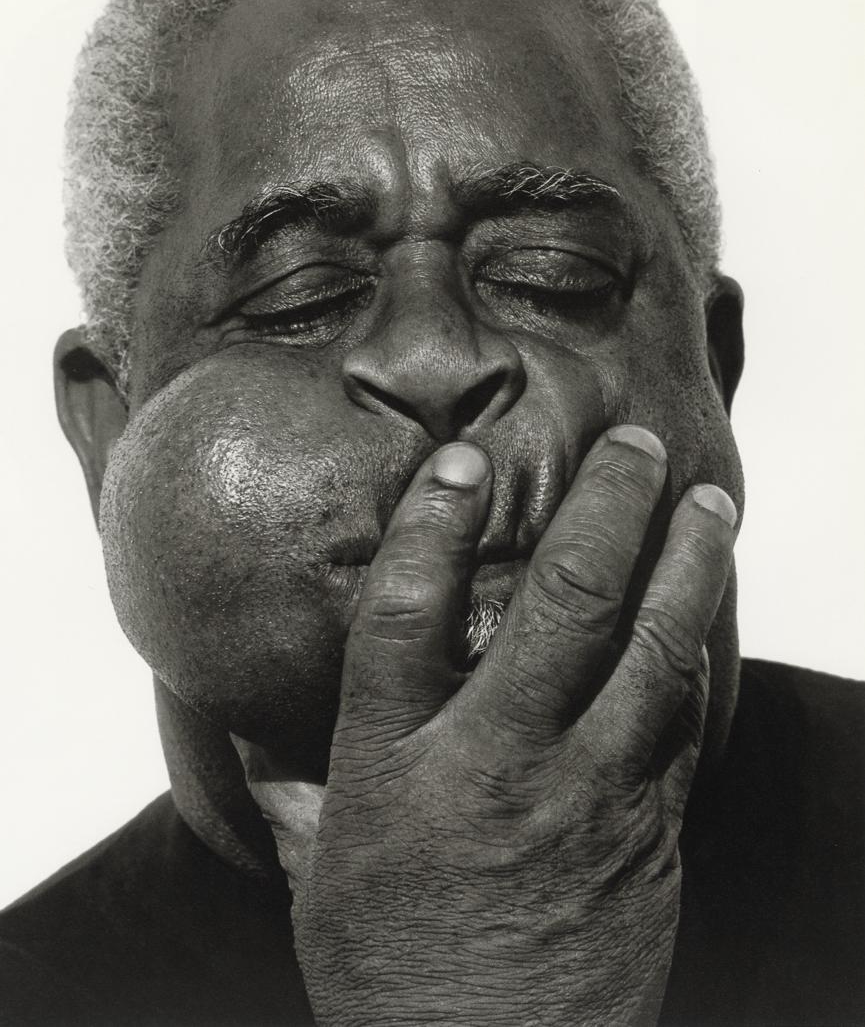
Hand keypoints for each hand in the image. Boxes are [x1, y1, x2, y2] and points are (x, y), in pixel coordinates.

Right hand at [237, 426, 736, 1025]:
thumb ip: (287, 788)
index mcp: (399, 773)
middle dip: (605, 510)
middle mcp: (500, 769)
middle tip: (630, 444)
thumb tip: (234, 724)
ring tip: (707, 499)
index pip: (408, 620)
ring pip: (652, 651)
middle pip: (564, 608)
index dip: (433, 528)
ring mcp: (590, 797)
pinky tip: (704, 603)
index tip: (461, 461)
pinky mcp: (649, 830)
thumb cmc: (395, 976)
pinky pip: (682, 718)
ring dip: (686, 564)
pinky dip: (694, 647)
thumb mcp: (320, 879)